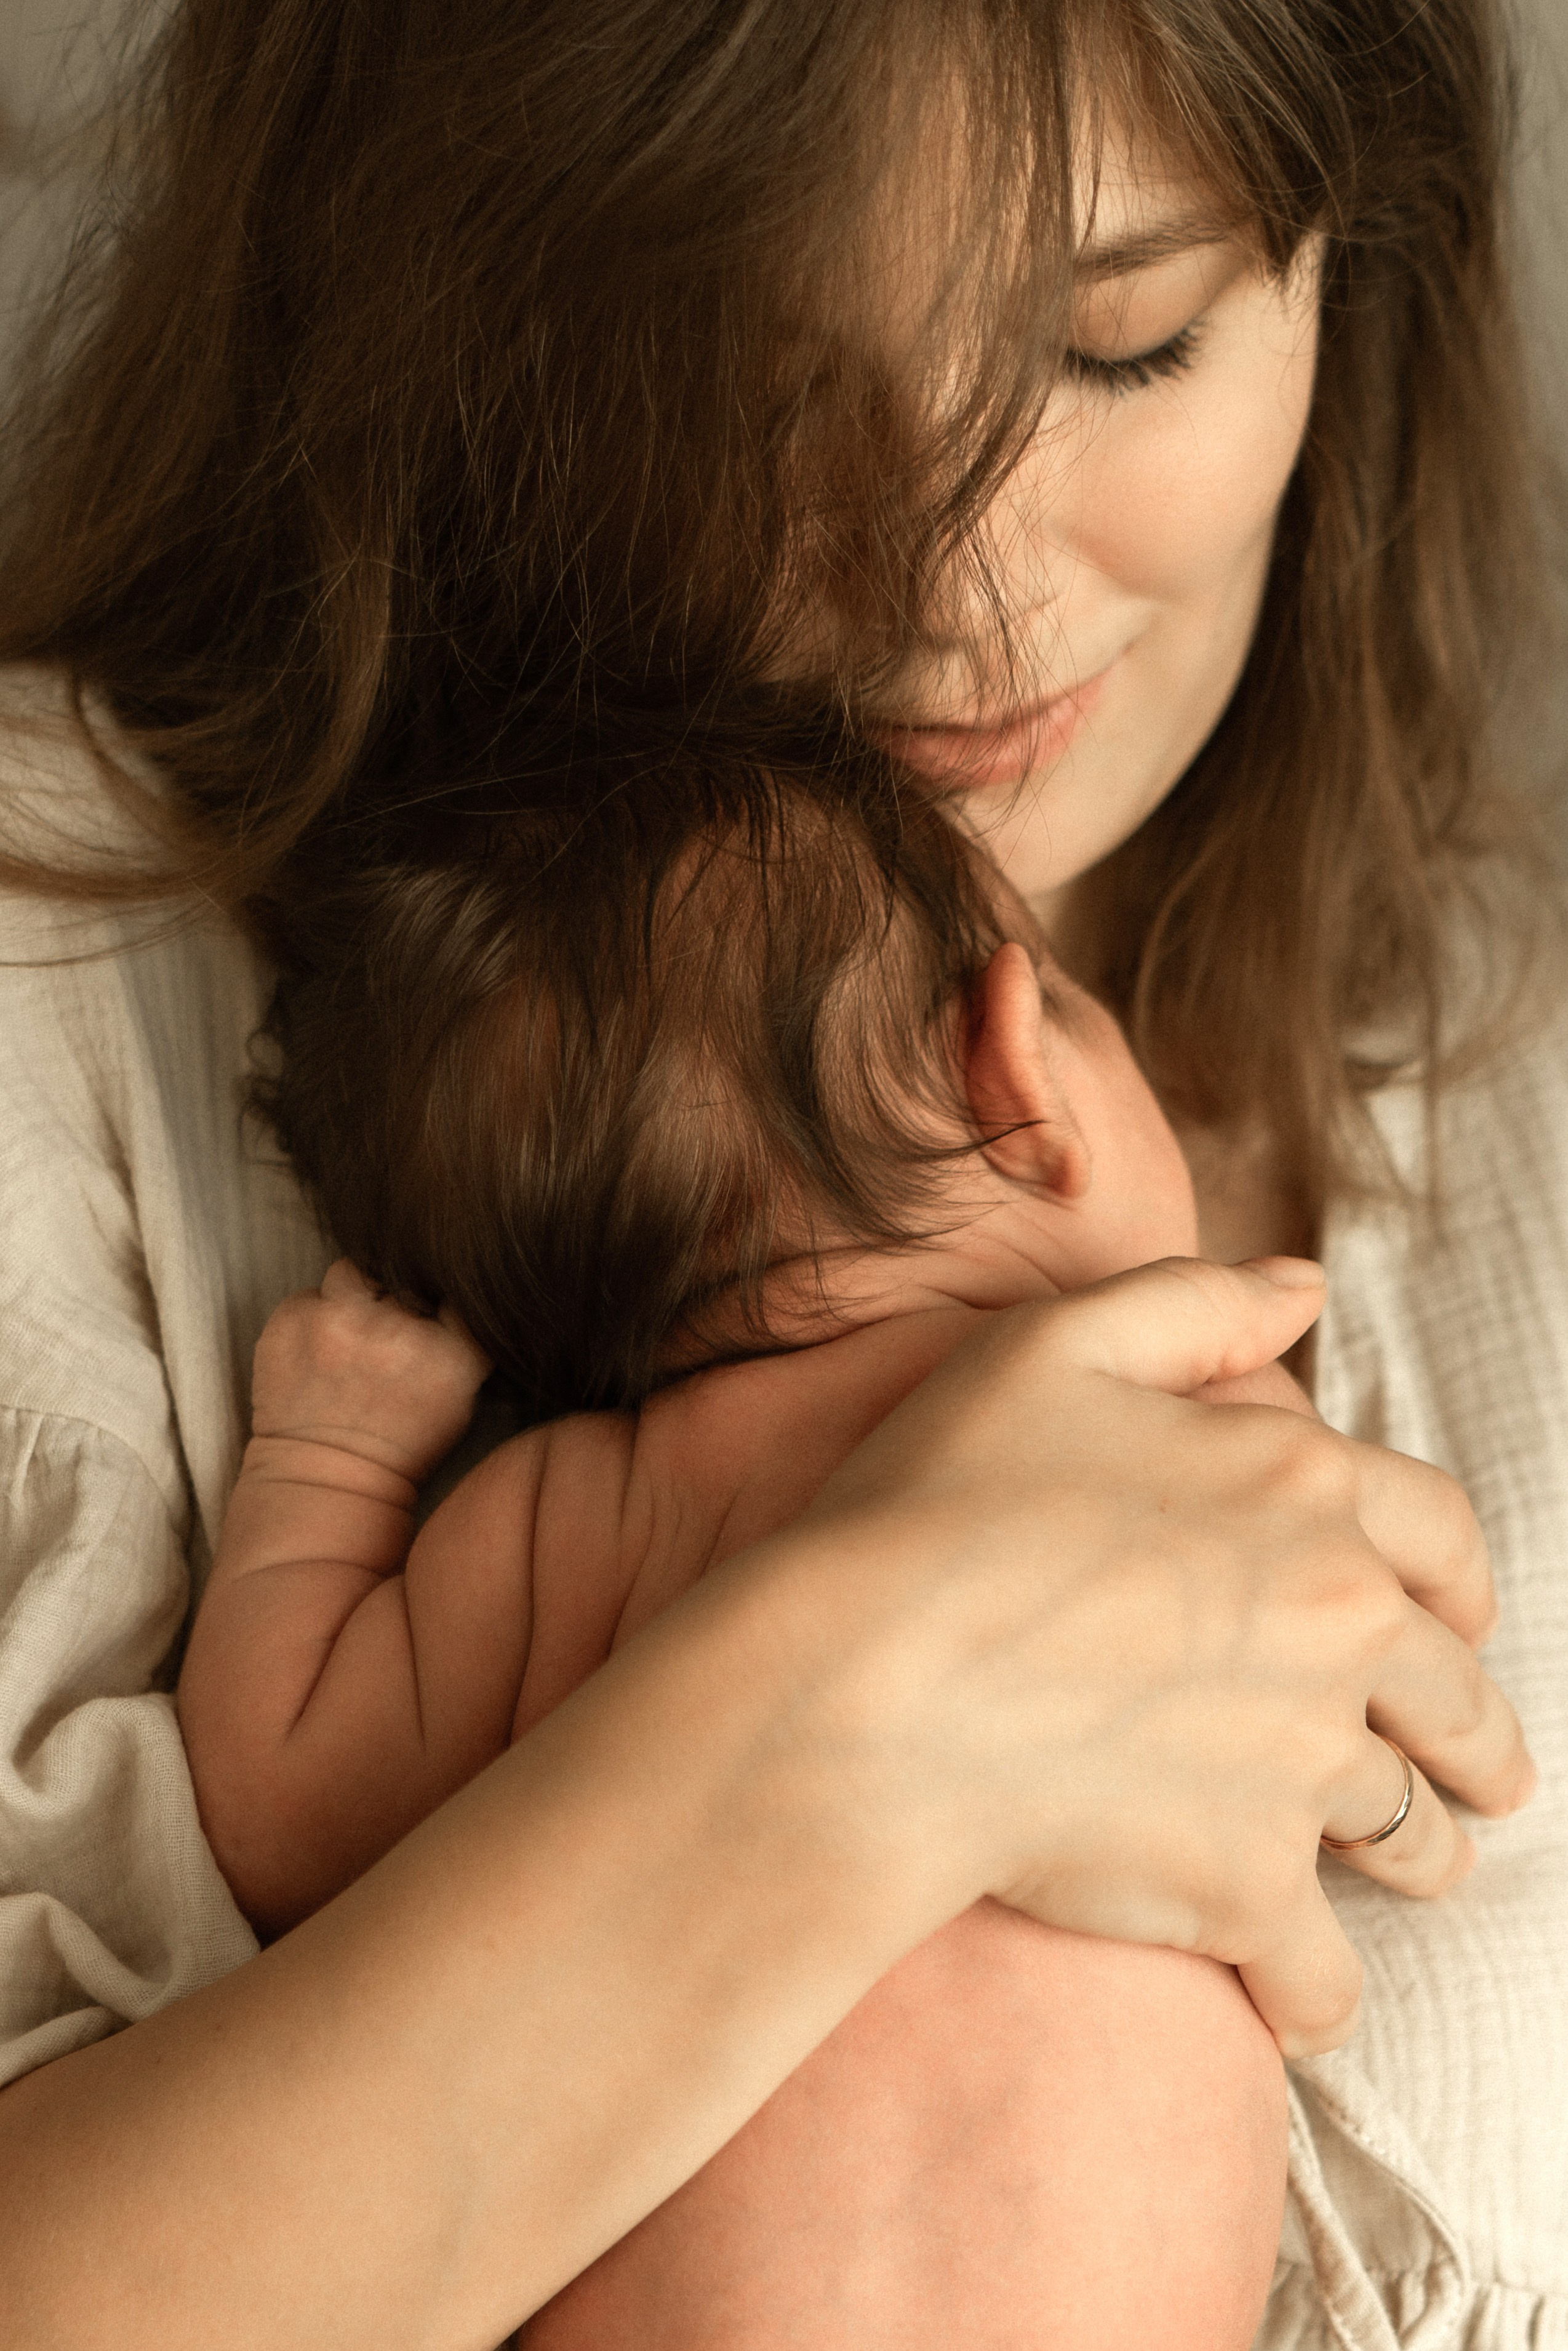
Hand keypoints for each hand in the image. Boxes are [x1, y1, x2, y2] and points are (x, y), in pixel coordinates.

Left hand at [251, 1258, 491, 1482]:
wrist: (323, 1483)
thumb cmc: (398, 1446)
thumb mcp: (459, 1399)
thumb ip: (461, 1340)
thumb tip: (446, 1288)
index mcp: (451, 1355)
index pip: (458, 1289)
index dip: (442, 1297)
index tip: (429, 1315)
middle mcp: (398, 1332)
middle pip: (404, 1276)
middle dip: (395, 1298)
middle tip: (382, 1337)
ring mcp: (340, 1323)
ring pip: (353, 1272)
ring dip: (352, 1297)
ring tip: (347, 1337)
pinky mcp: (291, 1322)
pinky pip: (309, 1294)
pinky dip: (314, 1316)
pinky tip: (317, 1353)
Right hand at [788, 1256, 1533, 2055]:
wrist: (865, 1681)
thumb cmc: (937, 1498)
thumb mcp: (1056, 1344)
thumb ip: (1195, 1304)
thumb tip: (1305, 1286)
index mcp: (1302, 1489)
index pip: (1438, 1533)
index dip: (1461, 1580)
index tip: (1463, 1620)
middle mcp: (1333, 1624)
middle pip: (1451, 1695)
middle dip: (1476, 1739)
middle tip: (1485, 1775)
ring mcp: (1299, 1763)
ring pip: (1407, 1828)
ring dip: (1424, 1852)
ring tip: (1419, 1872)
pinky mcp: (1245, 1886)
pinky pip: (1321, 1971)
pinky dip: (1319, 1992)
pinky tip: (1303, 1999)